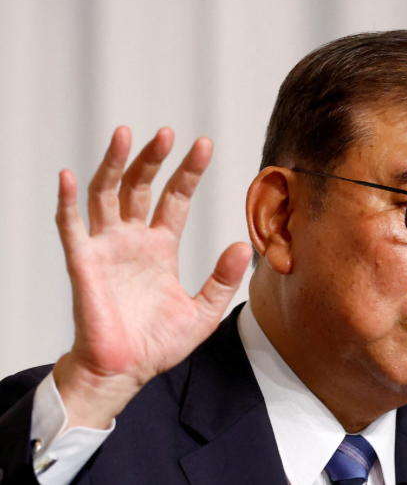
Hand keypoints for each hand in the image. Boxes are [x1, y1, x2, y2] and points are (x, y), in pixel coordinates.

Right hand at [52, 127, 251, 429]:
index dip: (188, 172)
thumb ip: (223, 280)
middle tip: (167, 132)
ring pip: (107, 194)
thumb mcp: (204, 312)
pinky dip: (68, 202)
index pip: (176, 199)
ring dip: (115, 165)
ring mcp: (107, 248)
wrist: (125, 370)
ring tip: (126, 135)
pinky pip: (71, 227)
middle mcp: (134, 240)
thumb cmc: (158, 343)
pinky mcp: (84, 263)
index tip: (203, 145)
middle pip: (142, 187)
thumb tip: (242, 245)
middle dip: (154, 159)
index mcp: (162, 247)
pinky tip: (70, 176)